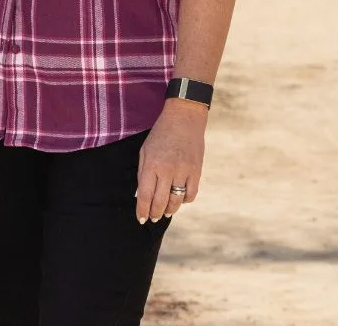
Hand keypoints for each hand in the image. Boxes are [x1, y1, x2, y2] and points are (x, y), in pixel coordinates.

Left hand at [135, 99, 207, 222]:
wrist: (184, 118)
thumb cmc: (160, 134)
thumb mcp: (145, 150)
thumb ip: (143, 172)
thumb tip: (141, 194)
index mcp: (152, 164)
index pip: (145, 195)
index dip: (142, 210)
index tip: (140, 219)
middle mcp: (167, 170)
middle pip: (160, 202)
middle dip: (155, 214)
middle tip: (152, 219)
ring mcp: (184, 172)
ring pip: (176, 201)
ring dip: (170, 210)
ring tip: (165, 213)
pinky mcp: (197, 171)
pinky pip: (191, 194)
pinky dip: (185, 200)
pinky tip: (179, 200)